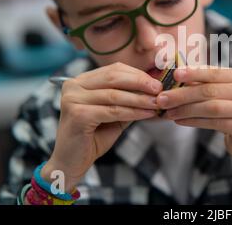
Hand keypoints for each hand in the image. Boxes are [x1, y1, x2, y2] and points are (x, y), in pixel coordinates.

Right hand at [42, 62, 161, 191]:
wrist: (72, 162)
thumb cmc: (94, 136)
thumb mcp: (115, 112)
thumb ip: (129, 99)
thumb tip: (155, 89)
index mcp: (82, 80)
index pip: (114, 70)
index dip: (138, 75)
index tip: (157, 83)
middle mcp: (74, 85)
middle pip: (114, 78)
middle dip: (140, 83)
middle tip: (159, 90)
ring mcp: (73, 99)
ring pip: (115, 95)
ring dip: (139, 99)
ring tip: (157, 103)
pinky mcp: (77, 114)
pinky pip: (112, 111)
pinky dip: (132, 112)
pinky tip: (146, 114)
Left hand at [156, 66, 231, 160]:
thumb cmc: (229, 113)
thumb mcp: (218, 95)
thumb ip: (201, 86)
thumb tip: (174, 79)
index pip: (214, 72)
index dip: (194, 73)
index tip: (175, 74)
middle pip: (210, 91)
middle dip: (183, 95)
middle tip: (162, 98)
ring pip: (212, 108)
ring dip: (186, 110)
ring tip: (169, 112)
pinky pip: (215, 123)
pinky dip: (194, 121)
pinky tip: (180, 121)